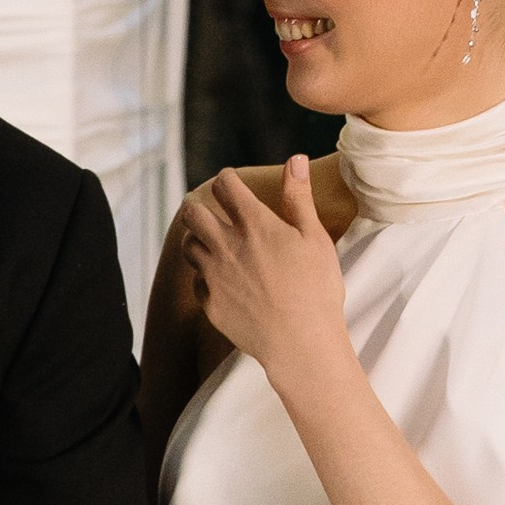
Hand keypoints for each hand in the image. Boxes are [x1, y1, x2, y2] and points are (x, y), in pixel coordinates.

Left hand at [179, 154, 346, 377]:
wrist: (301, 344)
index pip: (224, 185)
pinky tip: (224, 281)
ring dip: (199, 241)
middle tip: (215, 213)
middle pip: (192, 213)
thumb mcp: (314, 238)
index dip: (227, 180)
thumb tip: (294, 159)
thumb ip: (299, 197)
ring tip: (217, 246)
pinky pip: (196, 280)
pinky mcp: (209, 303)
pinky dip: (205, 276)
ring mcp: (214, 276)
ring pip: (188, 246)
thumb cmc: (316, 290)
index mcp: (254, 224)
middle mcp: (226, 246)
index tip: (232, 184)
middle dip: (200, 207)